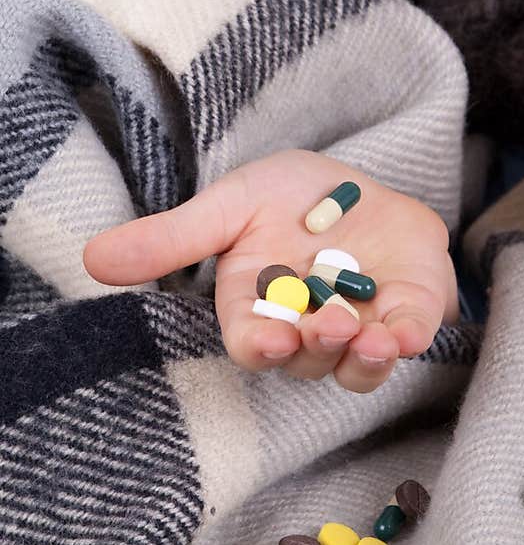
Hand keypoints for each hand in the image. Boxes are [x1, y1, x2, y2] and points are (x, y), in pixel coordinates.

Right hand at [82, 149, 458, 392]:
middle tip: (328, 324)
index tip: (268, 341)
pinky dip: (410, 338)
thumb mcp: (228, 205)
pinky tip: (407, 332)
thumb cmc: (283, 198)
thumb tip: (92, 257)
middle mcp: (307, 331)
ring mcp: (361, 326)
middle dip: (317, 345)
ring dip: (365, 360)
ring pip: (358, 365)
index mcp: (259, 311)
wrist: (352, 180)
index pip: (253, 345)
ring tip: (372, 339)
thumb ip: (172, 238)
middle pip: (307, 359)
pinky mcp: (408, 309)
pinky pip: (410, 337)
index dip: (260, 347)